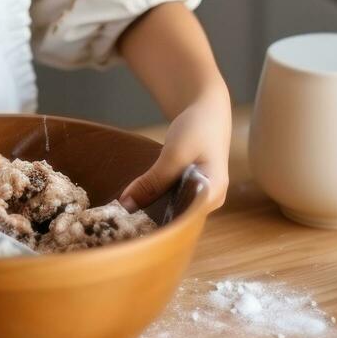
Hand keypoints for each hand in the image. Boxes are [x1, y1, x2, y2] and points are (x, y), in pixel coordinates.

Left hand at [118, 86, 230, 214]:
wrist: (206, 109)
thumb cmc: (196, 128)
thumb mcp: (173, 155)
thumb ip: (152, 182)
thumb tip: (126, 205)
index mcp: (213, 194)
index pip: (185, 221)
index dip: (159, 226)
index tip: (132, 228)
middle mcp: (210, 200)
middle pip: (180, 218)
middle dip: (153, 221)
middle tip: (123, 224)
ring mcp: (202, 194)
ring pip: (175, 208)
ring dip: (153, 210)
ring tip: (126, 217)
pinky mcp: (191, 187)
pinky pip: (173, 199)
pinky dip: (156, 199)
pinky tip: (137, 202)